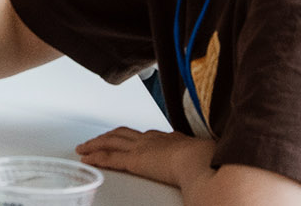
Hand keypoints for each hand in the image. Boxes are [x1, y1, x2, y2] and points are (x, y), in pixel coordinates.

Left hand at [76, 127, 214, 187]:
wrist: (204, 160)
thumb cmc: (212, 160)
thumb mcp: (212, 156)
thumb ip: (207, 159)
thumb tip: (216, 166)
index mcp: (171, 139)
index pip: (147, 135)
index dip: (134, 136)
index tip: (129, 138)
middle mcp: (153, 140)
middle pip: (124, 134)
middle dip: (108, 136)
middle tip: (97, 139)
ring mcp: (142, 149)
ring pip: (111, 142)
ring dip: (96, 144)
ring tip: (84, 147)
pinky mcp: (135, 161)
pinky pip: (110, 158)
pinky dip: (96, 157)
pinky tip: (86, 158)